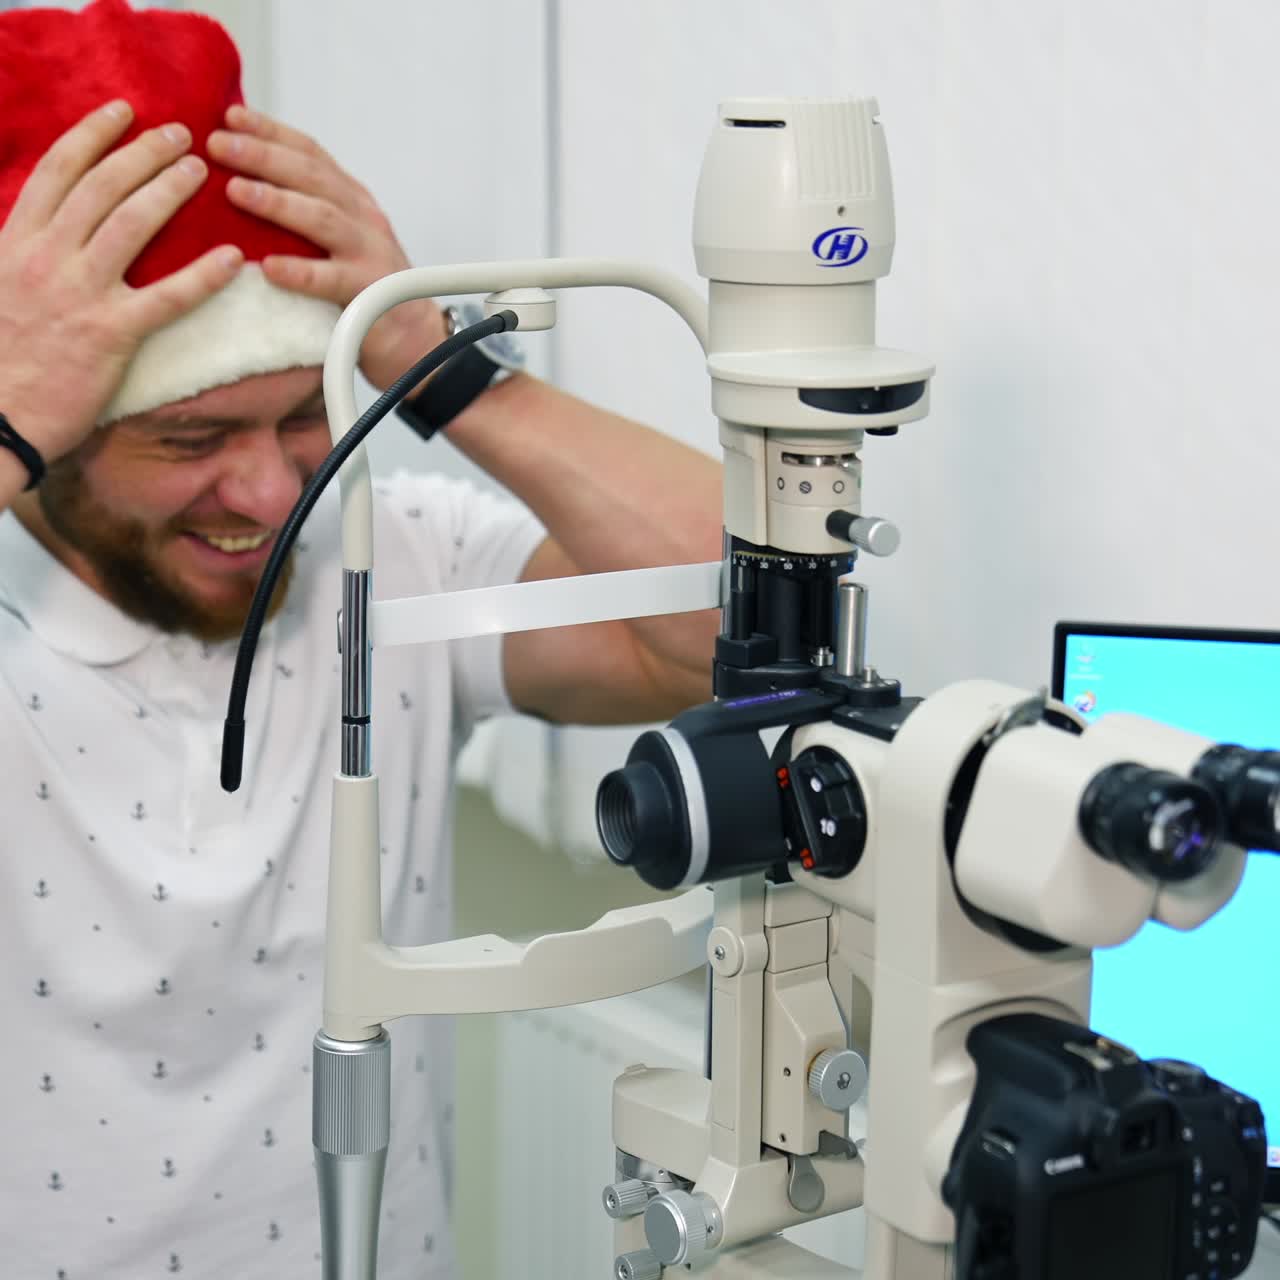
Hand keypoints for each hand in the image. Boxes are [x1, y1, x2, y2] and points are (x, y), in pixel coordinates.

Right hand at [0, 101, 242, 461]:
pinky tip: (231, 258)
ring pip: (132, 224)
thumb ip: (26, 249)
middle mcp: (46, 256)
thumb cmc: (2, 356)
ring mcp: (79, 293)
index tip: (124, 112)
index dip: (95, 134)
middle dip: (144, 152)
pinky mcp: (110, 335)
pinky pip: (166, 297)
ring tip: (201, 171)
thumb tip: (52, 223)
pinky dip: (202, 275)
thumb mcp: (1, 284)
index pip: (60, 170)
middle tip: (182, 135)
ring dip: (170, 190)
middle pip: (103, 185)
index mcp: (17, 240)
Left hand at [208, 106, 447, 391]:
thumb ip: (306, 212)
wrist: (416, 341)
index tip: (229, 115)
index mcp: (352, 200)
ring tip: (236, 191)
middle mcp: (363, 218)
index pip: (310, 153)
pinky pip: (331, 280)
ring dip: (278, 202)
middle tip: (218, 144)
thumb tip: (243, 184)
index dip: (271, 130)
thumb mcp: (340, 240)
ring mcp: (369, 254)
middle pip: (312, 176)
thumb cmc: (366, 290)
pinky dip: (300, 273)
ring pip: (323, 218)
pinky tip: (269, 268)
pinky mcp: (370, 293)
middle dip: (264, 155)